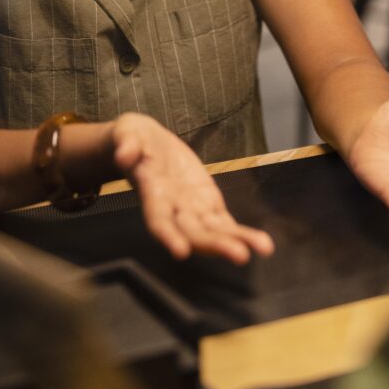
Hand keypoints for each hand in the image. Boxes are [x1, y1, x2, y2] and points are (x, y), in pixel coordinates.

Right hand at [108, 113, 274, 263]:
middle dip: (215, 244)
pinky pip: (223, 222)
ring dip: (235, 241)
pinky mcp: (206, 202)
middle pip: (193, 232)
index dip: (168, 235)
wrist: (144, 143)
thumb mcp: (126, 133)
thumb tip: (126, 153)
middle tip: (239, 254)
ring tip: (262, 248)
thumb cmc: (132, 139)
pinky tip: (261, 244)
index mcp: (151, 192)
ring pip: (213, 230)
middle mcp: (172, 208)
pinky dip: (241, 233)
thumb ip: (127, 143)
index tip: (181, 251)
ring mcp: (191, 208)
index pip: (158, 218)